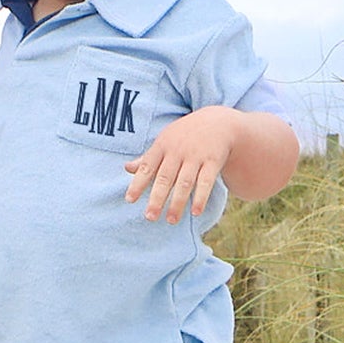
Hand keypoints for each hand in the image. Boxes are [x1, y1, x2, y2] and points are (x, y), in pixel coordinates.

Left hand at [124, 106, 237, 224]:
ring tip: (171, 220)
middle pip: (165, 178)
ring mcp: (196, 156)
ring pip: (185, 182)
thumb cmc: (184, 136)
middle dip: (157, 198)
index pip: (147, 167)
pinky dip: (201, 197)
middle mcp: (177, 151)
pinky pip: (206, 182)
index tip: (130, 200)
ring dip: (178, 202)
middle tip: (150, 217)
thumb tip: (127, 168)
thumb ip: (148, 157)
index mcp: (162, 146)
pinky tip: (195, 212)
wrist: (217, 122)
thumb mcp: (165, 141)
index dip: (138, 183)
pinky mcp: (213, 161)